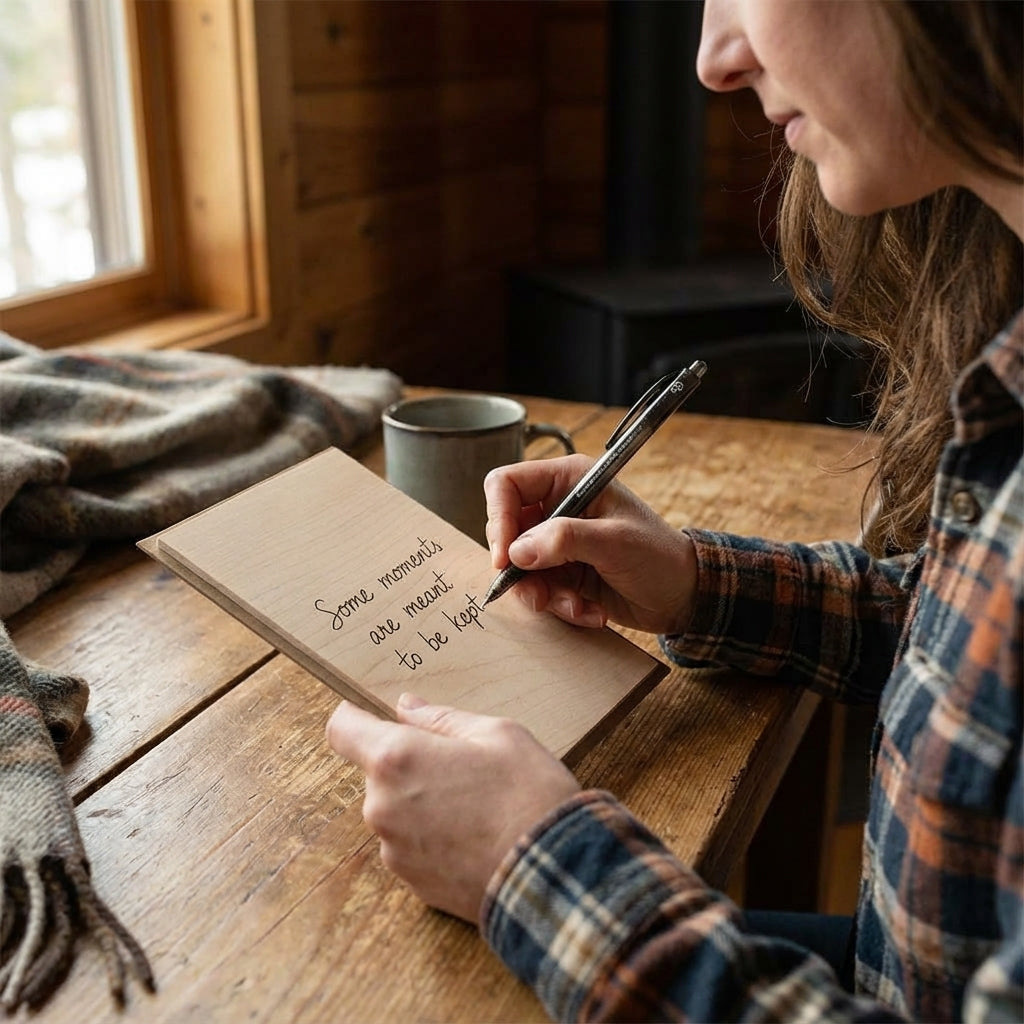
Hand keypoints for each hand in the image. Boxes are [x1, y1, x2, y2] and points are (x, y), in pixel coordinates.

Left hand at [325, 694, 579, 922]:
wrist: (554, 874)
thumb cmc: (528, 793)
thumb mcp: (498, 733)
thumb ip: (442, 718)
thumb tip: (407, 707)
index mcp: (397, 758)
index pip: (342, 729)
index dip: (354, 717)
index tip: (370, 714)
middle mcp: (381, 805)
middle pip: (377, 772)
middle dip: (409, 765)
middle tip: (460, 765)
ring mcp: (394, 849)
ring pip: (396, 810)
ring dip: (421, 802)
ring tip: (475, 805)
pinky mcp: (412, 883)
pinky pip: (412, 846)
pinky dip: (434, 837)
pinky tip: (474, 836)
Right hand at [484, 454, 697, 634]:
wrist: (683, 596)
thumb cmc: (659, 556)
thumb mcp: (615, 542)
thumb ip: (565, 540)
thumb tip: (516, 552)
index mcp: (568, 480)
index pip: (507, 485)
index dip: (498, 518)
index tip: (504, 557)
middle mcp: (557, 506)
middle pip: (506, 530)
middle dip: (520, 568)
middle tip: (539, 592)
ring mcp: (558, 541)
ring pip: (518, 566)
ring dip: (543, 593)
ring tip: (575, 605)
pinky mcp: (562, 571)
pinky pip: (538, 589)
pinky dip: (559, 605)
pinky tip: (590, 611)